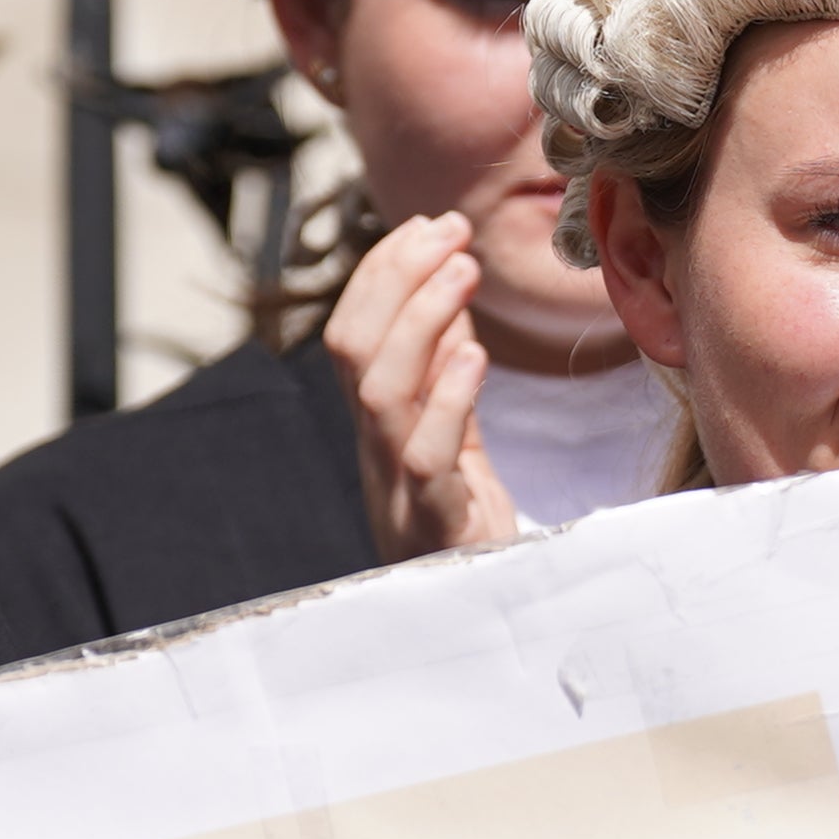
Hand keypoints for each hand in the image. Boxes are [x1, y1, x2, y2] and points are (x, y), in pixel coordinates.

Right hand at [333, 211, 521, 563]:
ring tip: (464, 270)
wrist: (485, 614)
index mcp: (375, 427)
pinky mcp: (436, 526)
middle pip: (353, 350)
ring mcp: (398, 490)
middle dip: (395, 278)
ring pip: (379, 394)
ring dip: (421, 318)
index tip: (431, 224)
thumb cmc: (467, 525)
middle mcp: (375, 452)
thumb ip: (444, 372)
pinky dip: (449, 397)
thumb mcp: (455, 434)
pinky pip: (426, 457)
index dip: (384, 272)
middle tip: (449, 232)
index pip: (353, 334)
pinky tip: (476, 354)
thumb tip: (447, 291)